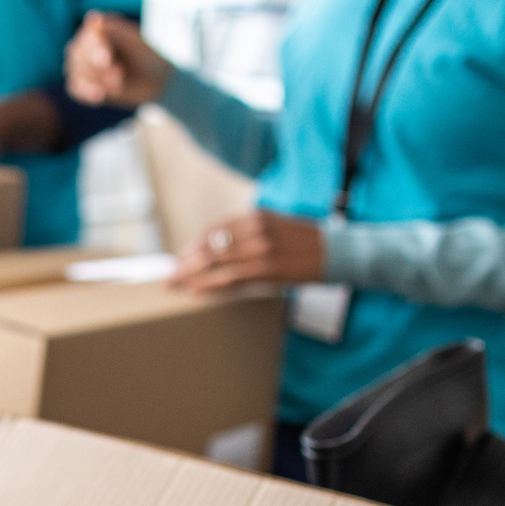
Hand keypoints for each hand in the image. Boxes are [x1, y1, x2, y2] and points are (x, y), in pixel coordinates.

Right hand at [64, 10, 173, 106]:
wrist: (154, 81)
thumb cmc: (147, 56)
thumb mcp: (137, 42)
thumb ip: (116, 30)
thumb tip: (92, 17)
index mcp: (99, 28)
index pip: (88, 36)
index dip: (95, 49)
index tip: (106, 61)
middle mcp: (85, 43)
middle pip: (77, 55)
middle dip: (96, 69)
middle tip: (118, 77)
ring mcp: (81, 64)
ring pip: (76, 72)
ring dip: (95, 80)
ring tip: (117, 85)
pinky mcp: (82, 83)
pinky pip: (75, 88)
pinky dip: (86, 92)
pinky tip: (99, 96)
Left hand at [171, 211, 324, 293]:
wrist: (335, 251)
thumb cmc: (303, 240)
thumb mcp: (274, 226)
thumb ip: (248, 233)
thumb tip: (218, 248)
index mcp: (255, 216)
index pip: (213, 229)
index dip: (193, 245)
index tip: (180, 256)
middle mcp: (255, 229)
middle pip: (210, 245)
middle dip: (185, 260)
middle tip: (169, 273)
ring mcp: (261, 249)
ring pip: (216, 262)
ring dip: (191, 274)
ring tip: (176, 283)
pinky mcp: (267, 269)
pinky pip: (231, 278)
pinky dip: (210, 284)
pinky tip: (196, 289)